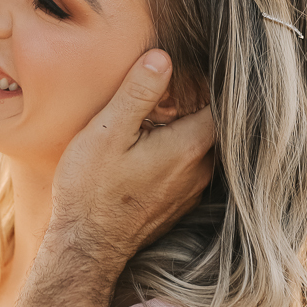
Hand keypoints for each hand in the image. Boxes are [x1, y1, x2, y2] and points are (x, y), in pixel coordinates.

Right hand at [49, 49, 213, 269]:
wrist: (85, 248)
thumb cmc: (91, 189)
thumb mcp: (107, 132)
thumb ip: (137, 93)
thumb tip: (163, 57)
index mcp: (188, 146)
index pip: (220, 102)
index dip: (207, 80)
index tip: (189, 66)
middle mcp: (200, 170)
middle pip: (212, 123)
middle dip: (194, 102)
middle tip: (170, 84)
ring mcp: (192, 190)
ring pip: (201, 146)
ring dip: (185, 127)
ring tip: (158, 113)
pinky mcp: (179, 203)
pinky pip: (190, 166)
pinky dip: (178, 150)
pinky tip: (151, 146)